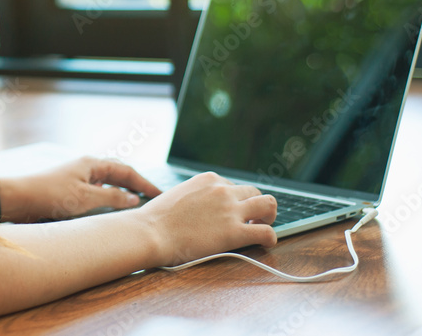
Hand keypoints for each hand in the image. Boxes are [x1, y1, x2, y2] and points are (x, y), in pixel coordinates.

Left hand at [0, 156, 161, 222]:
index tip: (160, 195)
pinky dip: (108, 199)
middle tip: (153, 199)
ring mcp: (78, 178)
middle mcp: (86, 168)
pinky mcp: (70, 190)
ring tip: (137, 206)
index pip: (126, 171)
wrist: (18, 199)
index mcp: (92, 164)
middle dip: (136, 186)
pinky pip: (96, 192)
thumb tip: (134, 198)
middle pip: (118, 174)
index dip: (145, 184)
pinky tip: (110, 210)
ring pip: (107, 184)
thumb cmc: (50, 195)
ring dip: (122, 193)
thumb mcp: (85, 198)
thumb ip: (112, 198)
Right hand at [139, 171, 277, 265]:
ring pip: (268, 204)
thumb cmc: (156, 219)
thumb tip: (201, 206)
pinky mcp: (234, 232)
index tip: (231, 212)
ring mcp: (230, 209)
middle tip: (250, 220)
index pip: (233, 185)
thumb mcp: (177, 194)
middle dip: (255, 205)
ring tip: (262, 226)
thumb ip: (195, 196)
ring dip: (269, 215)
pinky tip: (266, 243)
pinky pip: (266, 232)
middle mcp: (223, 189)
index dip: (235, 200)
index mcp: (208, 179)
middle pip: (254, 191)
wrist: (150, 232)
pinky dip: (270, 237)